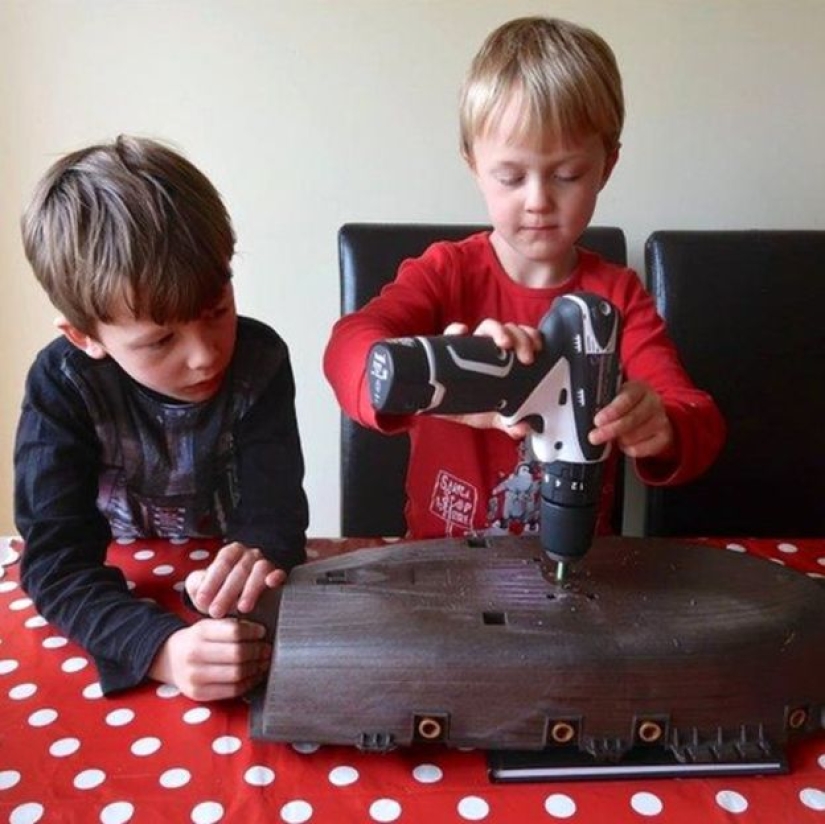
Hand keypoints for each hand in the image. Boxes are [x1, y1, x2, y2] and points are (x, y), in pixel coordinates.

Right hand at [148, 619, 270, 700]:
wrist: (169, 659)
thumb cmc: (197, 640)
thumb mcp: (209, 625)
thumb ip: (232, 626)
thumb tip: (260, 632)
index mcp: (200, 632)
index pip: (234, 631)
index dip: (252, 632)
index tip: (261, 632)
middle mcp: (195, 654)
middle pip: (238, 654)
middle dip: (258, 651)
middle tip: (267, 649)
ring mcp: (196, 676)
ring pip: (237, 673)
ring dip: (256, 668)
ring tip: (263, 662)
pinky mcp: (199, 694)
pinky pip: (232, 690)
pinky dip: (248, 682)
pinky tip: (254, 675)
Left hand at [185, 541, 285, 618]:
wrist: (233, 598)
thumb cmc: (217, 591)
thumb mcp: (200, 585)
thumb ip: (197, 585)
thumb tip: (201, 593)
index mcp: (230, 552)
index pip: (222, 563)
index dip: (212, 582)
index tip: (202, 600)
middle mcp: (249, 554)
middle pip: (239, 570)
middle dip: (227, 593)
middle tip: (216, 612)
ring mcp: (264, 563)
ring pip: (260, 570)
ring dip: (250, 590)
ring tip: (242, 608)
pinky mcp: (276, 575)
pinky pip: (279, 572)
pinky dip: (276, 576)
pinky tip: (271, 583)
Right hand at [436, 319, 541, 437]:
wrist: (442, 408)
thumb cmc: (468, 406)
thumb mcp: (492, 416)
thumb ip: (509, 423)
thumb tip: (523, 429)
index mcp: (503, 362)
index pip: (522, 340)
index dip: (532, 338)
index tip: (538, 349)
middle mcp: (488, 351)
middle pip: (510, 331)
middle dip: (522, 338)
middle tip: (525, 356)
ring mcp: (470, 347)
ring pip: (488, 327)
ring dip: (499, 331)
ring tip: (503, 343)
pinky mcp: (449, 349)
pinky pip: (451, 333)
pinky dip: (457, 330)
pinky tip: (463, 333)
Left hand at [588, 380, 674, 458]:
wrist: (653, 414)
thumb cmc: (628, 405)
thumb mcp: (617, 397)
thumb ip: (605, 403)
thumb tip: (586, 416)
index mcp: (639, 388)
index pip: (627, 399)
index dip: (612, 411)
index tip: (597, 421)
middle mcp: (654, 402)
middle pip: (632, 419)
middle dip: (610, 430)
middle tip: (594, 437)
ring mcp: (661, 420)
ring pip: (634, 437)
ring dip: (619, 439)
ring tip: (614, 436)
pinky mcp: (664, 437)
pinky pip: (640, 450)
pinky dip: (628, 449)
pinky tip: (625, 443)